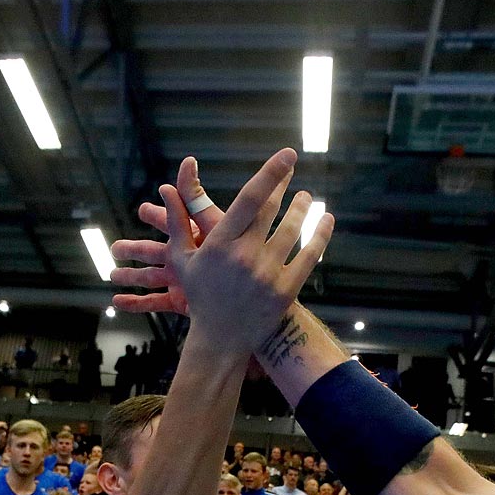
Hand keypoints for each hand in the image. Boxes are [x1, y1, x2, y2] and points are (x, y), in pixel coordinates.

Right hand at [110, 150, 331, 350]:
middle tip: (291, 169)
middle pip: (273, 210)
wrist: (221, 338)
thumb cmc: (200, 294)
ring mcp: (268, 274)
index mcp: (219, 244)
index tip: (287, 155)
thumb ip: (177, 220)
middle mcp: (245, 256)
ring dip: (303, 208)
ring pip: (294, 229)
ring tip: (305, 197)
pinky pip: (310, 255)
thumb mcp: (182, 258)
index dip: (271, 174)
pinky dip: (321, 234)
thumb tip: (168, 185)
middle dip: (284, 185)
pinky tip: (326, 219)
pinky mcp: (286, 290)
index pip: (250, 199)